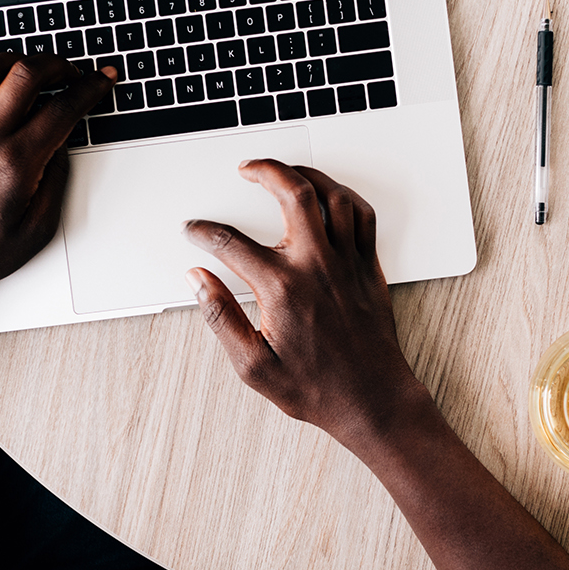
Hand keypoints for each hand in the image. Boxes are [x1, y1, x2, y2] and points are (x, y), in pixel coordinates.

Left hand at [0, 54, 114, 341]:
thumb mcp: (37, 230)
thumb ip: (56, 180)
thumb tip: (63, 141)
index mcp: (14, 164)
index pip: (62, 109)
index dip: (90, 89)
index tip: (102, 80)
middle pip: (27, 74)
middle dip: (59, 65)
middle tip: (73, 73)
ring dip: (19, 60)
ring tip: (35, 69)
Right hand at [184, 160, 429, 448]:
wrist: (372, 401)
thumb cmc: (317, 388)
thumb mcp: (253, 365)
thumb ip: (220, 317)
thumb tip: (198, 281)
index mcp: (283, 288)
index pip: (231, 243)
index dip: (205, 231)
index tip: (195, 230)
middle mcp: (317, 266)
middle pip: (292, 193)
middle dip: (264, 171)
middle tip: (247, 168)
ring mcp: (348, 263)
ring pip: (332, 196)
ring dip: (306, 174)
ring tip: (286, 172)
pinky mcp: (369, 268)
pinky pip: (363, 216)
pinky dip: (345, 197)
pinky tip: (330, 196)